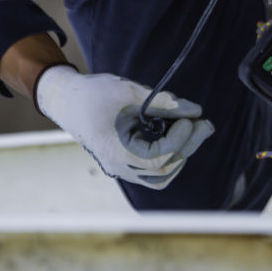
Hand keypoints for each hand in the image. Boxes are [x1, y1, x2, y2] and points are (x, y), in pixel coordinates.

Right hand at [35, 66, 214, 188]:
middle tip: (204, 123)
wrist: (67, 100)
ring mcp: (121, 168)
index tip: (191, 119)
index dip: (180, 140)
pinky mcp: (124, 163)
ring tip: (192, 130)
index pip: (159, 159)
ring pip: (159, 177)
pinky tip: (175, 133)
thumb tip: (195, 110)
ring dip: (180, 155)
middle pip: (164, 171)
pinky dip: (168, 155)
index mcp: (117, 152)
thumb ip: (163, 102)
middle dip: (188, 147)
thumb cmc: (94, 94)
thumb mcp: (129, 92)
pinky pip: (152, 171)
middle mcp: (120, 167)